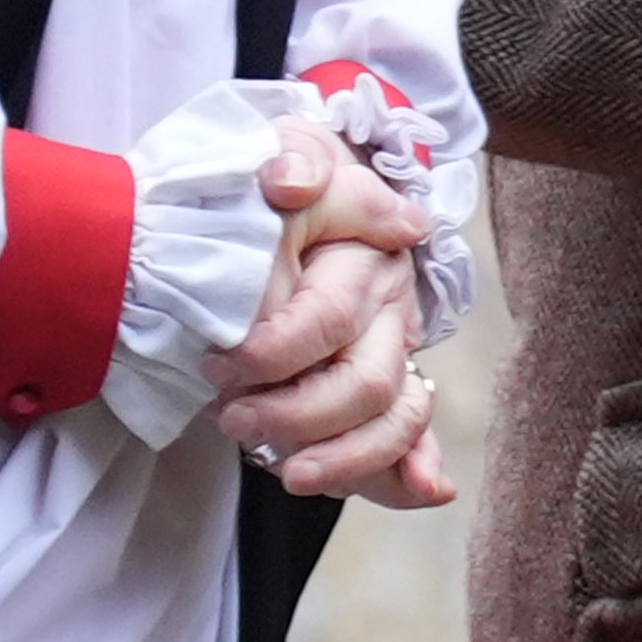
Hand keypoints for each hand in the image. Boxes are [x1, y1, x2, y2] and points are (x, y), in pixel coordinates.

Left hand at [204, 123, 455, 508]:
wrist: (285, 192)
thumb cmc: (280, 177)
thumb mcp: (285, 149)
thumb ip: (292, 157)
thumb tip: (290, 183)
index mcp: (368, 257)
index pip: (328, 321)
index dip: (273, 353)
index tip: (218, 363)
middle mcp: (390, 311)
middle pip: (369, 383)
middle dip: (300, 416)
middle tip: (232, 420)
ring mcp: (393, 352)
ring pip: (397, 420)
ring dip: (347, 458)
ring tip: (288, 474)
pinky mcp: (383, 388)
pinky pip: (410, 438)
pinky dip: (412, 472)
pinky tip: (423, 491)